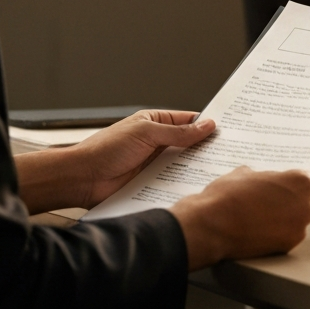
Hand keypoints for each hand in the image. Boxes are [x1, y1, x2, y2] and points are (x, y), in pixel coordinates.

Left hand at [70, 110, 218, 206]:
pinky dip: (182, 184)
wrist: (81, 179)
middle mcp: (155, 142)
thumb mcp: (147, 134)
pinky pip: (171, 182)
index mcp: (154, 122)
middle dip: (204, 147)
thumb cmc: (106, 149)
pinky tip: (195, 187)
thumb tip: (206, 126)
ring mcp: (153, 164)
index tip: (227, 129)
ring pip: (181, 165)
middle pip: (187, 144)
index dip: (206, 124)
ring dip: (194, 168)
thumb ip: (178, 133)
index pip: (187, 120)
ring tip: (217, 170)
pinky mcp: (149, 183)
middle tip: (228, 151)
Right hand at [170, 167, 309, 269]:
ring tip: (261, 215)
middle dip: (294, 201)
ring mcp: (298, 230)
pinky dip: (278, 233)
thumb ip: (268, 176)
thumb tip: (266, 181)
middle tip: (272, 201)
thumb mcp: (248, 172)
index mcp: (301, 182)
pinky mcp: (287, 248)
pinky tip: (258, 228)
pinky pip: (288, 235)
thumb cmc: (229, 195)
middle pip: (309, 203)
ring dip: (286, 218)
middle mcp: (306, 207)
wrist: (213, 225)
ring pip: (298, 220)